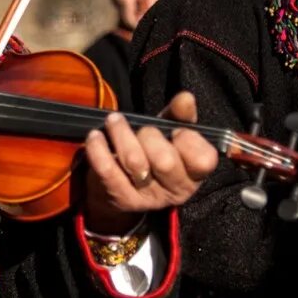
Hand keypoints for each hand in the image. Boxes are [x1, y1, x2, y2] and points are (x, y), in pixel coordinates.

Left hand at [81, 92, 218, 235]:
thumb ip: (180, 116)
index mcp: (194, 174)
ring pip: (135, 162)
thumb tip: (186, 98)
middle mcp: (175, 191)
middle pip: (165, 161)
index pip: (203, 159)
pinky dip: (99, 149)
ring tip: (113, 121)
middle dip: (149, 136)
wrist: (118, 189)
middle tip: (140, 129)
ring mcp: (148, 198)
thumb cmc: (151, 153)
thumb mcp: (170, 134)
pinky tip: (95, 137)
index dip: (188, 139)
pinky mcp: (121, 199)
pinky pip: (108, 171)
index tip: (176, 130)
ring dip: (121, 134)